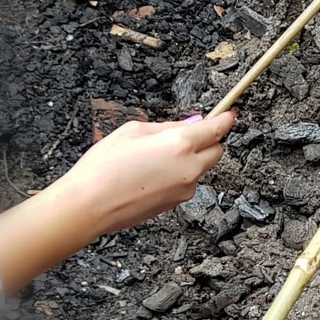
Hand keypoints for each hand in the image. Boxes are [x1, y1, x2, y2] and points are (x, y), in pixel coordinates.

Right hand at [51, 111, 236, 238]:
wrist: (89, 205)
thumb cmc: (103, 167)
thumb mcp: (132, 130)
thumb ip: (166, 126)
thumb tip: (188, 125)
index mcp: (179, 144)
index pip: (216, 129)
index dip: (225, 119)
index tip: (230, 114)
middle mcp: (189, 168)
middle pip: (216, 151)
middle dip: (208, 141)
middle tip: (186, 135)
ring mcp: (185, 189)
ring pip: (200, 168)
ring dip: (189, 160)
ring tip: (154, 158)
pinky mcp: (176, 203)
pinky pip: (185, 183)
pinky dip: (177, 176)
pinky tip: (150, 175)